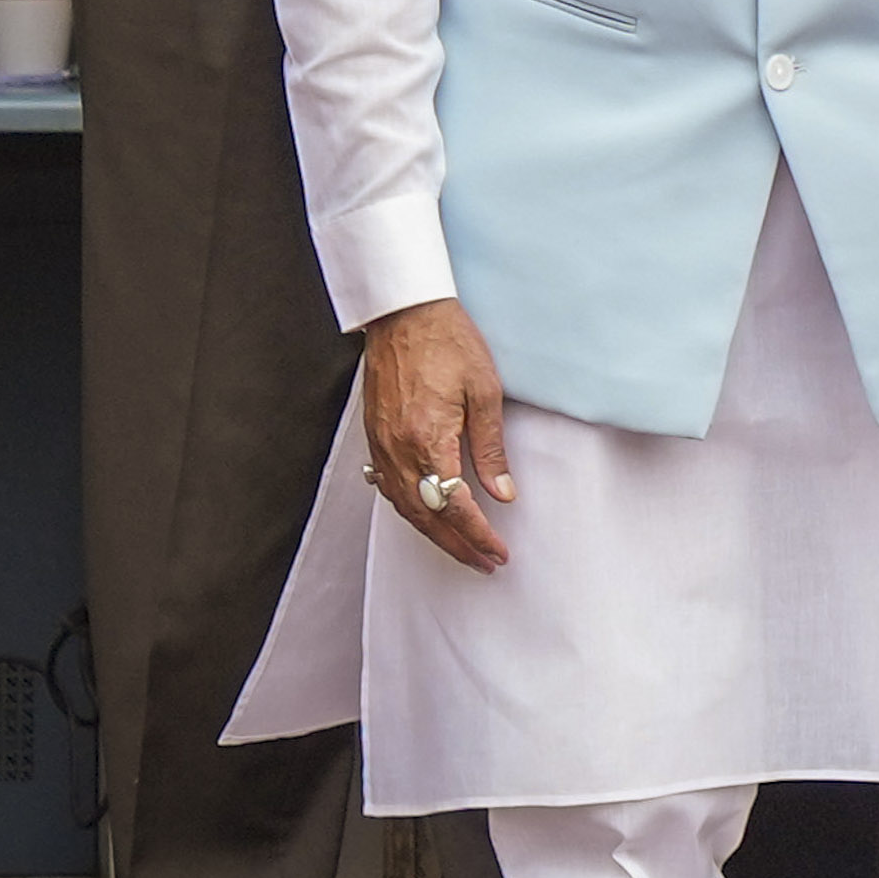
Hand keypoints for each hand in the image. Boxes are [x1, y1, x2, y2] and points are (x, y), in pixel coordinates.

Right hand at [359, 297, 514, 572]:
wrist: (404, 313)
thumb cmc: (448, 342)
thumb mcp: (484, 391)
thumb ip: (491, 447)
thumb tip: (503, 493)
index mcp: (427, 439)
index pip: (454, 506)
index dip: (478, 534)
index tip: (497, 552)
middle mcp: (398, 449)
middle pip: (427, 516)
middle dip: (457, 546)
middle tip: (485, 564)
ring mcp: (381, 445)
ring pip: (406, 507)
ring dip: (434, 533)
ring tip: (461, 550)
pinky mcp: (375, 436)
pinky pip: (390, 488)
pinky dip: (410, 509)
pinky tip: (425, 516)